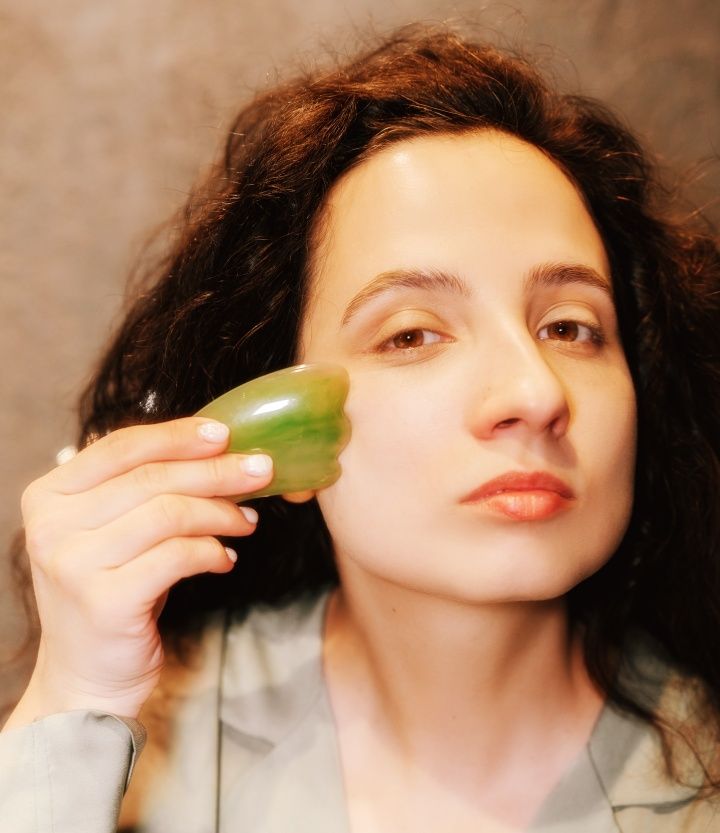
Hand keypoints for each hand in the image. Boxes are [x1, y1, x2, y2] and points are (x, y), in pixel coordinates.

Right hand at [5, 417, 273, 725]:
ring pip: (170, 513)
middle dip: (217, 471)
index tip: (226, 433)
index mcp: (50, 495)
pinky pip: (178, 556)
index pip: (121, 446)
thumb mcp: (111, 530)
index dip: (178, 435)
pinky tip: (226, 559)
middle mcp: (51, 526)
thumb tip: (215, 447)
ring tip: (247, 521)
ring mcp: (74, 564)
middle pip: (152, 477)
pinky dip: (212, 552)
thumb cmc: (111, 590)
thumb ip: (142, 487)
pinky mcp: (105, 601)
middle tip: (262, 472)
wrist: (87, 676)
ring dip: (221, 512)